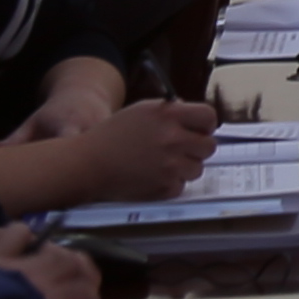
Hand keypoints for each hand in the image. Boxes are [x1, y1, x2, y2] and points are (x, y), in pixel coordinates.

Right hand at [45, 94, 222, 204]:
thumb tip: (192, 114)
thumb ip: (170, 110)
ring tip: (161, 163)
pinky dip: (170, 183)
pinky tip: (152, 176)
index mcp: (168, 115)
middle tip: (180, 149)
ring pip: (197, 168)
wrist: (89, 164)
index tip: (200, 130)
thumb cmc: (112, 135)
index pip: (209, 117)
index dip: (206, 124)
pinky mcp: (165, 188)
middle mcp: (173, 139)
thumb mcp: (141, 111)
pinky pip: (181, 185)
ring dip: (184, 167)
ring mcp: (171, 165)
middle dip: (197, 148)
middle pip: (209, 146)